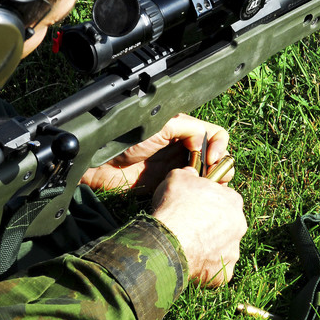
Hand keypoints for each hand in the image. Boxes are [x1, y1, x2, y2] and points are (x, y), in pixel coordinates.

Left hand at [81, 113, 232, 193]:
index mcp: (182, 128)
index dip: (219, 145)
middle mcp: (181, 146)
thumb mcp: (160, 124)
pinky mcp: (167, 185)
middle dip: (220, 165)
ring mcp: (175, 166)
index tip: (212, 159)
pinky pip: (190, 188)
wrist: (99, 163)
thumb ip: (187, 128)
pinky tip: (195, 195)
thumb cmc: (123, 139)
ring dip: (213, 180)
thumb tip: (205, 144)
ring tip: (208, 187)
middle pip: (215, 155)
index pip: (214, 134)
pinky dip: (198, 192)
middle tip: (214, 177)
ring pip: (205, 174)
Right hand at [152, 167, 246, 286]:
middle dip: (212, 225)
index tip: (196, 204)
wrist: (169, 242)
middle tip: (191, 226)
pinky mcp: (224, 273)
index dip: (210, 201)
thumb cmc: (175, 207)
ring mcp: (233, 251)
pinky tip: (189, 261)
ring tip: (187, 246)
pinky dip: (205, 267)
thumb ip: (188, 174)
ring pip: (222, 248)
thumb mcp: (177, 177)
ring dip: (209, 247)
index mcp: (233, 201)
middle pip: (227, 224)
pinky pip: (215, 268)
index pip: (226, 198)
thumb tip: (190, 173)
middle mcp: (239, 226)